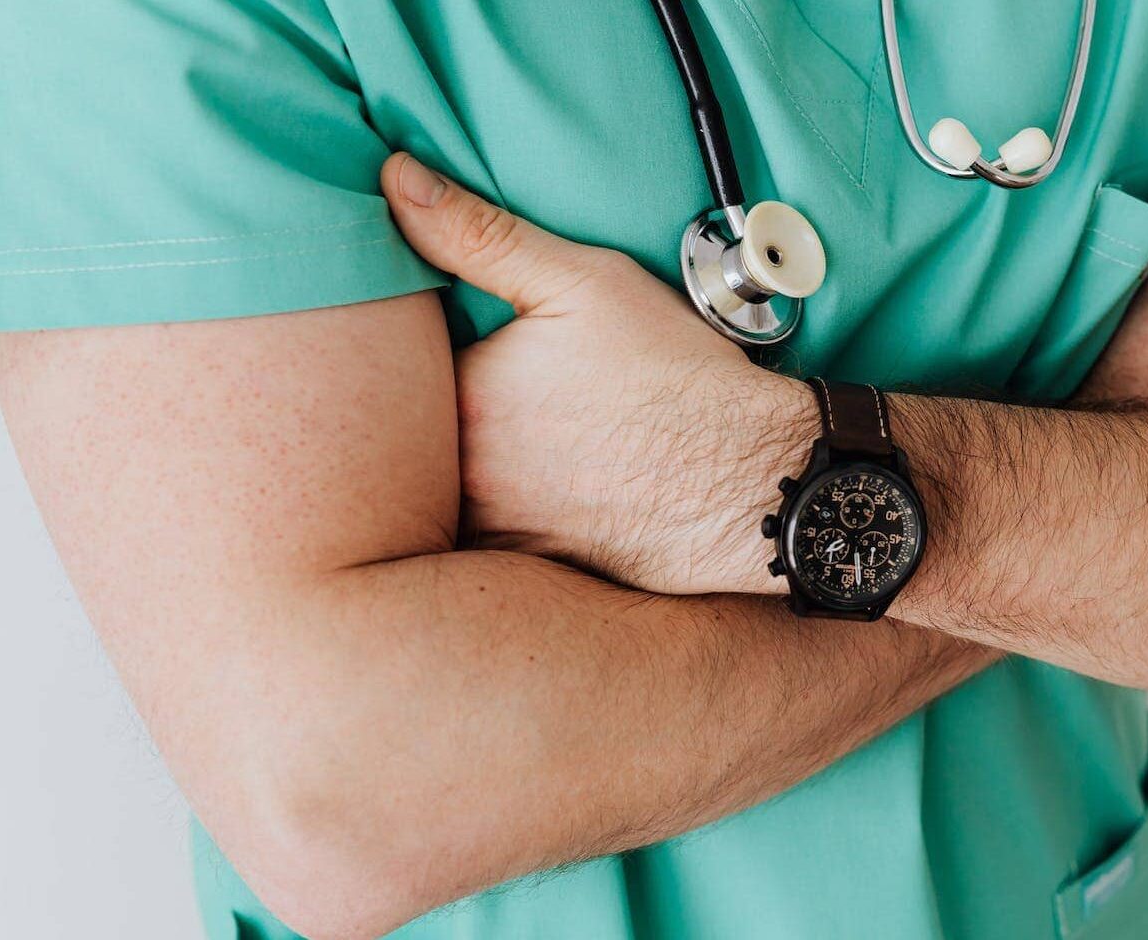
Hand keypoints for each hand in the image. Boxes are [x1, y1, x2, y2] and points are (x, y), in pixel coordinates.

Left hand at [380, 153, 813, 595]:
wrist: (753, 484)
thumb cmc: (677, 378)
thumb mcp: (585, 281)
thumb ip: (479, 233)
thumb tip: (394, 179)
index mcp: (462, 396)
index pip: (400, 370)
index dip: (425, 350)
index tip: (467, 340)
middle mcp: (462, 475)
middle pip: (419, 436)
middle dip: (437, 414)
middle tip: (510, 395)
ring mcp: (496, 530)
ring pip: (448, 494)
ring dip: (468, 471)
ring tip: (534, 444)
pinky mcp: (532, 570)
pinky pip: (488, 547)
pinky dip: (508, 517)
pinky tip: (555, 494)